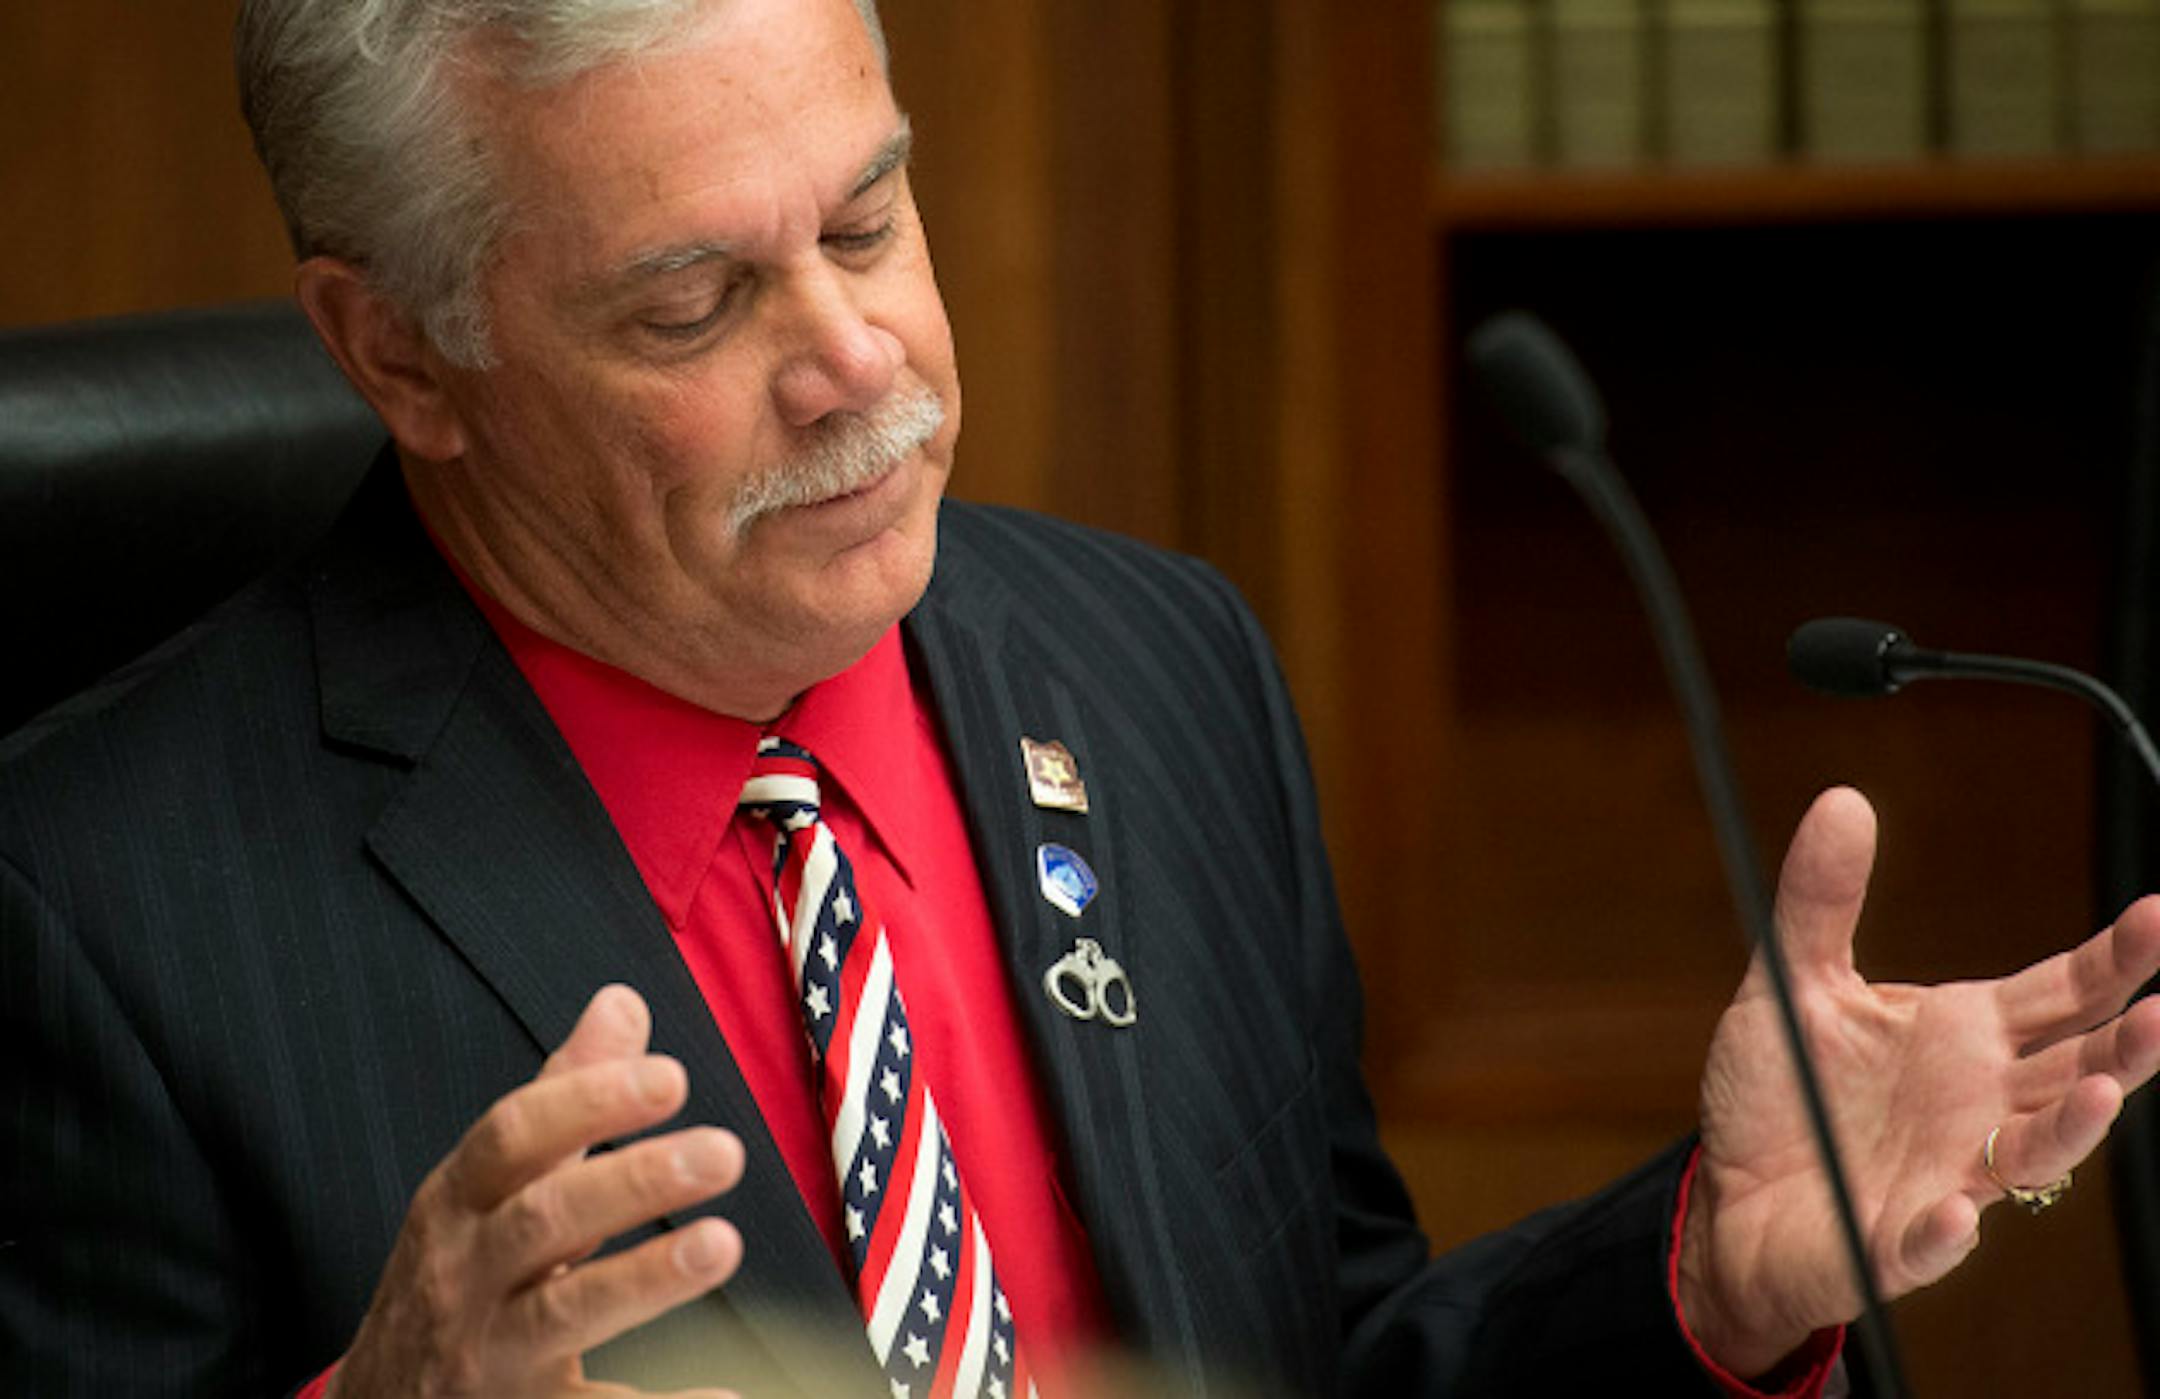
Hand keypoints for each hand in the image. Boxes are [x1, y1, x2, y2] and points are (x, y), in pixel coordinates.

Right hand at [328, 985, 746, 1397]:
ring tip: (722, 1244)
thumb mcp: (488, 1187)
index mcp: (460, 1203)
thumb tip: (623, 1000)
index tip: (672, 1077)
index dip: (588, 1104)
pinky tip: (729, 1392)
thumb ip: (562, 1100)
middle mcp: (465, 1276)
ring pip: (561, 1314)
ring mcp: (488, 1357)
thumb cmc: (458, 1277)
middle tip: (725, 1151)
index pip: (512, 1137)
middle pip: (544, 1220)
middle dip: (633, 1182)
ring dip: (644, 1278)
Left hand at [1678, 787, 2159, 1377]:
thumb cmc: (1782, 1095)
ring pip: (2034, 1155)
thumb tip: (1843, 800)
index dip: (2116, 959)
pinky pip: (1932, 1242)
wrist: (1727, 1198)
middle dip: (2127, 1042)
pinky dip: (1947, 1232)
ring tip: (2099, 1093)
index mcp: (1963, 1036)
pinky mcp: (1895, 1242)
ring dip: (2070, 1127)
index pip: (2064, 993)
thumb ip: (1821, 901)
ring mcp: (1950, 1175)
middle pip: (2078, 1069)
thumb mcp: (1792, 984)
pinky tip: (1957, 1213)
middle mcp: (1978, 1105)